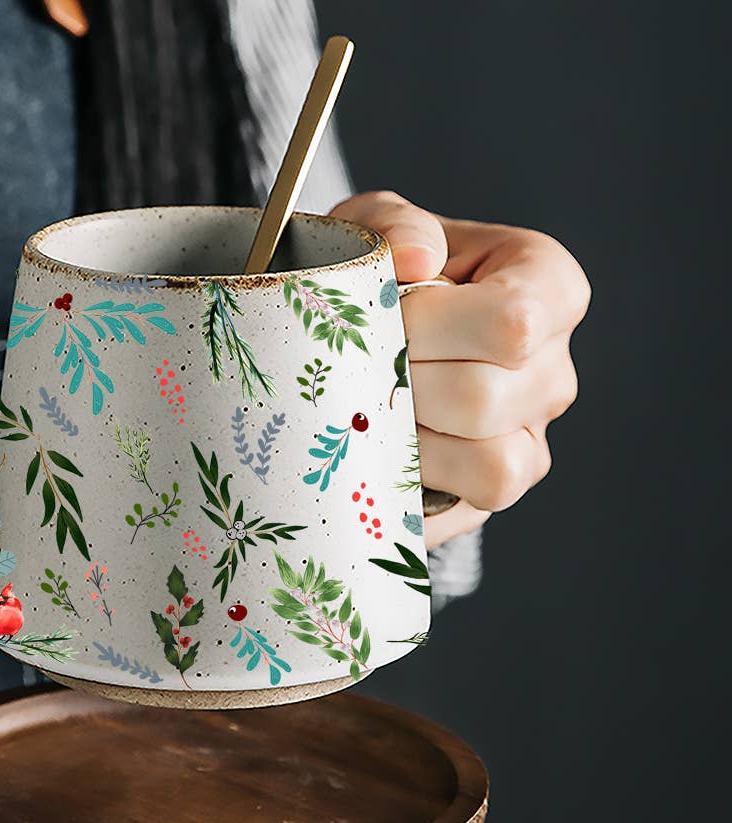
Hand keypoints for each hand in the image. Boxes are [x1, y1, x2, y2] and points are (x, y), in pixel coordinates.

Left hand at [331, 191, 588, 548]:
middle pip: (484, 398)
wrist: (368, 340)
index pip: (512, 322)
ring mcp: (533, 434)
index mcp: (546, 286)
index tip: (384, 314)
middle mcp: (554, 366)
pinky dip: (418, 479)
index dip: (430, 326)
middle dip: (402, 385)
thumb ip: (395, 225)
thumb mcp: (374, 230)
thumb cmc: (381, 278)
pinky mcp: (501, 486)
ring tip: (371, 404)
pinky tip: (382, 446)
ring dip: (408, 438)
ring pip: (489, 463)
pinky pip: (473, 503)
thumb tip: (415, 256)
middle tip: (360, 367)